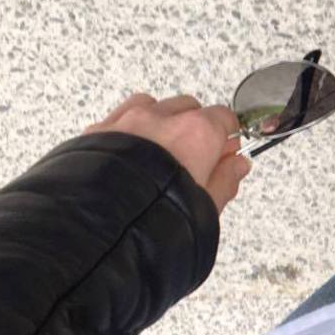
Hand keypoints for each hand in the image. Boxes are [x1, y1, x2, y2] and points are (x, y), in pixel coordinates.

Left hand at [84, 94, 250, 212]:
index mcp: (197, 133)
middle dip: (196, 127)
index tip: (227, 152)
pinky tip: (133, 153)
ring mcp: (128, 121)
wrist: (101, 228)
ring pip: (153, 106)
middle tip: (197, 157)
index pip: (224, 118)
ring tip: (162, 153)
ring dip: (162, 122)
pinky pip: (121, 115)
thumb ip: (225, 179)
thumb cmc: (154, 218)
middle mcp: (162, 118)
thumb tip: (237, 165)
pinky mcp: (98, 130)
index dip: (229, 136)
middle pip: (189, 107)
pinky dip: (132, 128)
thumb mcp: (206, 206)